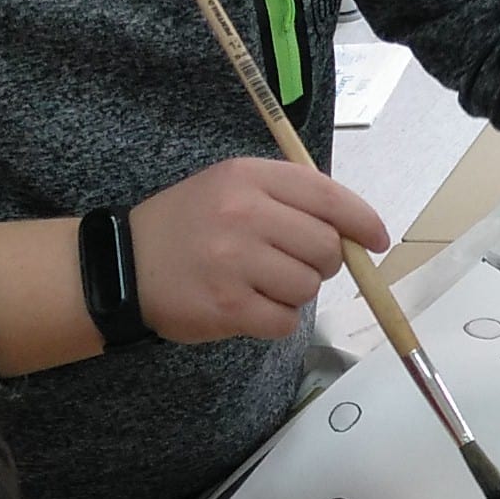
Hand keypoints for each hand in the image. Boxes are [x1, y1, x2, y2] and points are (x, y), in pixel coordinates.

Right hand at [127, 157, 393, 342]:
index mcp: (247, 177)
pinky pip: (285, 320)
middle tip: (293, 265)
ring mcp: (235, 261)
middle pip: (326, 247)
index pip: (327, 196)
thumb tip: (354, 230)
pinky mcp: (228, 305)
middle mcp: (243, 214)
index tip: (376, 239)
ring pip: (308, 287)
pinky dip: (275, 320)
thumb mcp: (230, 188)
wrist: (123, 266)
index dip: (361, 220)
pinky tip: (248, 306)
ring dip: (294, 293)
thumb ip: (288, 200)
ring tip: (259, 284)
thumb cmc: (186, 227)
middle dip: (323, 263)